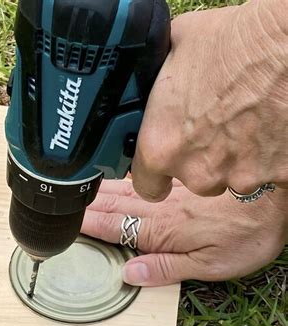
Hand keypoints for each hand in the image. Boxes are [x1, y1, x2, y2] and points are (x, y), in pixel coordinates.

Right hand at [81, 180, 287, 285]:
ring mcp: (168, 193)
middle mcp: (159, 209)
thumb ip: (166, 268)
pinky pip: (143, 179)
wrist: (277, 197)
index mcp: (161, 232)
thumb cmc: (247, 234)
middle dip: (85, 207)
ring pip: (123, 191)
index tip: (66, 226)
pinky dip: (122, 179)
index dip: (88, 227)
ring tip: (78, 191)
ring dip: (98, 192)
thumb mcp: (210, 265)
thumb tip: (129, 274)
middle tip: (62, 206)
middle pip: (112, 206)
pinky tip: (114, 177)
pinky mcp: (180, 182)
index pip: (113, 228)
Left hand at [132, 0, 287, 201]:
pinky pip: (270, 172)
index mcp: (162, 150)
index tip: (165, 169)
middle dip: (205, 158)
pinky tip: (273, 124)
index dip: (156, 179)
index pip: (147, 187)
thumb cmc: (232, 42)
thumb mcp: (174, 53)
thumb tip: (152, 80)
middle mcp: (198, 173)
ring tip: (249, 119)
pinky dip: (271, 155)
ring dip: (238, 157)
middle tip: (218, 123)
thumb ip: (157, 85)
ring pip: (234, 176)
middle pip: (197, 179)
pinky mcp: (279, 175)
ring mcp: (240, 178)